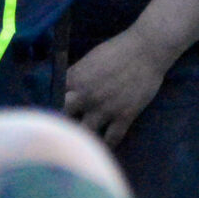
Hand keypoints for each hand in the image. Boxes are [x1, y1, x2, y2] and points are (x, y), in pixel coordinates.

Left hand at [63, 26, 172, 146]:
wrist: (147, 50)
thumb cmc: (118, 49)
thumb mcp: (90, 58)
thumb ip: (77, 75)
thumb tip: (67, 88)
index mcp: (76, 79)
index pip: (54, 97)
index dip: (52, 104)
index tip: (51, 111)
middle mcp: (86, 96)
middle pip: (65, 118)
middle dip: (63, 122)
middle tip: (64, 127)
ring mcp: (105, 108)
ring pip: (86, 132)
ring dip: (84, 136)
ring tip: (82, 142)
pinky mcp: (124, 116)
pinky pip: (112, 138)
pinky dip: (108, 144)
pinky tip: (104, 147)